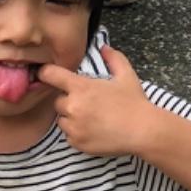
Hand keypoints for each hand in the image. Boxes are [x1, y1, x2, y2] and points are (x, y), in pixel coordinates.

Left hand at [38, 47, 156, 157]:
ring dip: (71, 118)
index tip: (47, 75)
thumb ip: (113, 58)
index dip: (46, 73)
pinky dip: (77, 134)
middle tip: (87, 103)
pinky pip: (69, 136)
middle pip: (57, 101)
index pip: (50, 75)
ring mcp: (74, 127)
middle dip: (69, 101)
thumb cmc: (135, 102)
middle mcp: (73, 106)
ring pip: (62, 120)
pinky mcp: (77, 143)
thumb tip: (104, 47)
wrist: (143, 131)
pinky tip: (93, 131)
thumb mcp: (126, 75)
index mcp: (81, 87)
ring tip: (91, 119)